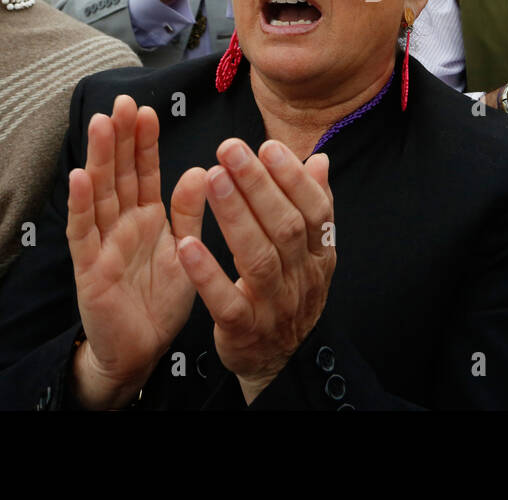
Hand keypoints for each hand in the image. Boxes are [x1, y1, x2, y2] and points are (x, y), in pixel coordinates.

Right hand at [66, 95, 207, 409]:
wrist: (141, 350)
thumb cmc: (161, 299)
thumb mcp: (185, 249)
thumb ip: (189, 212)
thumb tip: (202, 168)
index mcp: (146, 217)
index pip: (144, 171)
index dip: (144, 142)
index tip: (146, 109)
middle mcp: (120, 224)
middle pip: (119, 173)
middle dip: (120, 137)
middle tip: (121, 101)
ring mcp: (101, 243)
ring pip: (99, 194)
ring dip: (99, 159)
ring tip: (101, 124)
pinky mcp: (89, 269)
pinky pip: (84, 233)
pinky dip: (80, 205)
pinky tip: (78, 177)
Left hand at [176, 139, 334, 404]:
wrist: (277, 362)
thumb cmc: (288, 294)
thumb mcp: (308, 253)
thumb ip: (313, 206)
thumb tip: (319, 159)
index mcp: (319, 255)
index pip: (314, 211)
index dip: (293, 178)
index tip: (268, 146)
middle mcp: (301, 278)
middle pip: (285, 227)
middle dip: (257, 184)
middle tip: (230, 149)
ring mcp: (274, 305)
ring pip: (258, 258)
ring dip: (234, 216)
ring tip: (212, 178)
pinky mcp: (243, 329)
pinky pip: (226, 301)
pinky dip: (207, 273)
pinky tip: (187, 243)